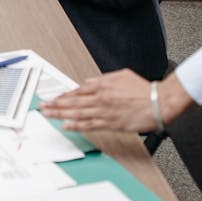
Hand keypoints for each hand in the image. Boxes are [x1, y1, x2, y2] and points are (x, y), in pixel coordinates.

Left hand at [41, 70, 193, 132]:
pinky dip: (76, 125)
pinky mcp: (111, 123)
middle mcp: (100, 98)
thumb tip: (89, 81)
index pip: (78, 91)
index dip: (64, 95)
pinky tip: (66, 125)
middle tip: (43, 106)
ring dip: (61, 114)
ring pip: (77, 113)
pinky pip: (89, 125)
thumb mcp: (121, 75)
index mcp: (102, 85)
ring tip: (48, 114)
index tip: (54, 98)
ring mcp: (104, 111)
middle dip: (56, 104)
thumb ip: (102, 78)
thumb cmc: (143, 89)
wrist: (158, 102)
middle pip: (73, 101)